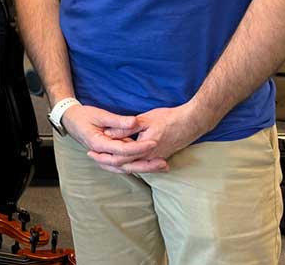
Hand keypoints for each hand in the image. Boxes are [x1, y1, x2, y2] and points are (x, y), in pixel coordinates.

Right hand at [61, 104, 157, 170]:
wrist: (71, 120)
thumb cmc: (84, 116)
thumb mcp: (99, 114)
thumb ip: (117, 120)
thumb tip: (134, 122)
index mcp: (98, 144)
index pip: (122, 150)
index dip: (139, 147)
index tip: (153, 142)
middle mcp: (101, 155)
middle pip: (126, 165)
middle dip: (146, 165)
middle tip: (163, 163)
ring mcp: (104, 158)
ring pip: (126, 168)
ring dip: (144, 168)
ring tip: (162, 166)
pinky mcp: (108, 157)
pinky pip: (123, 165)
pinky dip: (136, 166)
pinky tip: (149, 165)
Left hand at [91, 103, 209, 174]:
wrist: (193, 122)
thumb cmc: (170, 118)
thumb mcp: (146, 119)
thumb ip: (126, 127)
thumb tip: (108, 133)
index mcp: (144, 149)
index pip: (120, 157)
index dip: (104, 156)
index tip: (91, 152)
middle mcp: (149, 157)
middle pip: (125, 165)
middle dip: (108, 162)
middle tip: (93, 157)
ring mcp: (156, 158)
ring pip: (134, 166)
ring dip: (118, 164)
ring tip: (104, 159)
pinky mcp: (161, 156)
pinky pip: (142, 164)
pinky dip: (131, 162)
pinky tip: (125, 160)